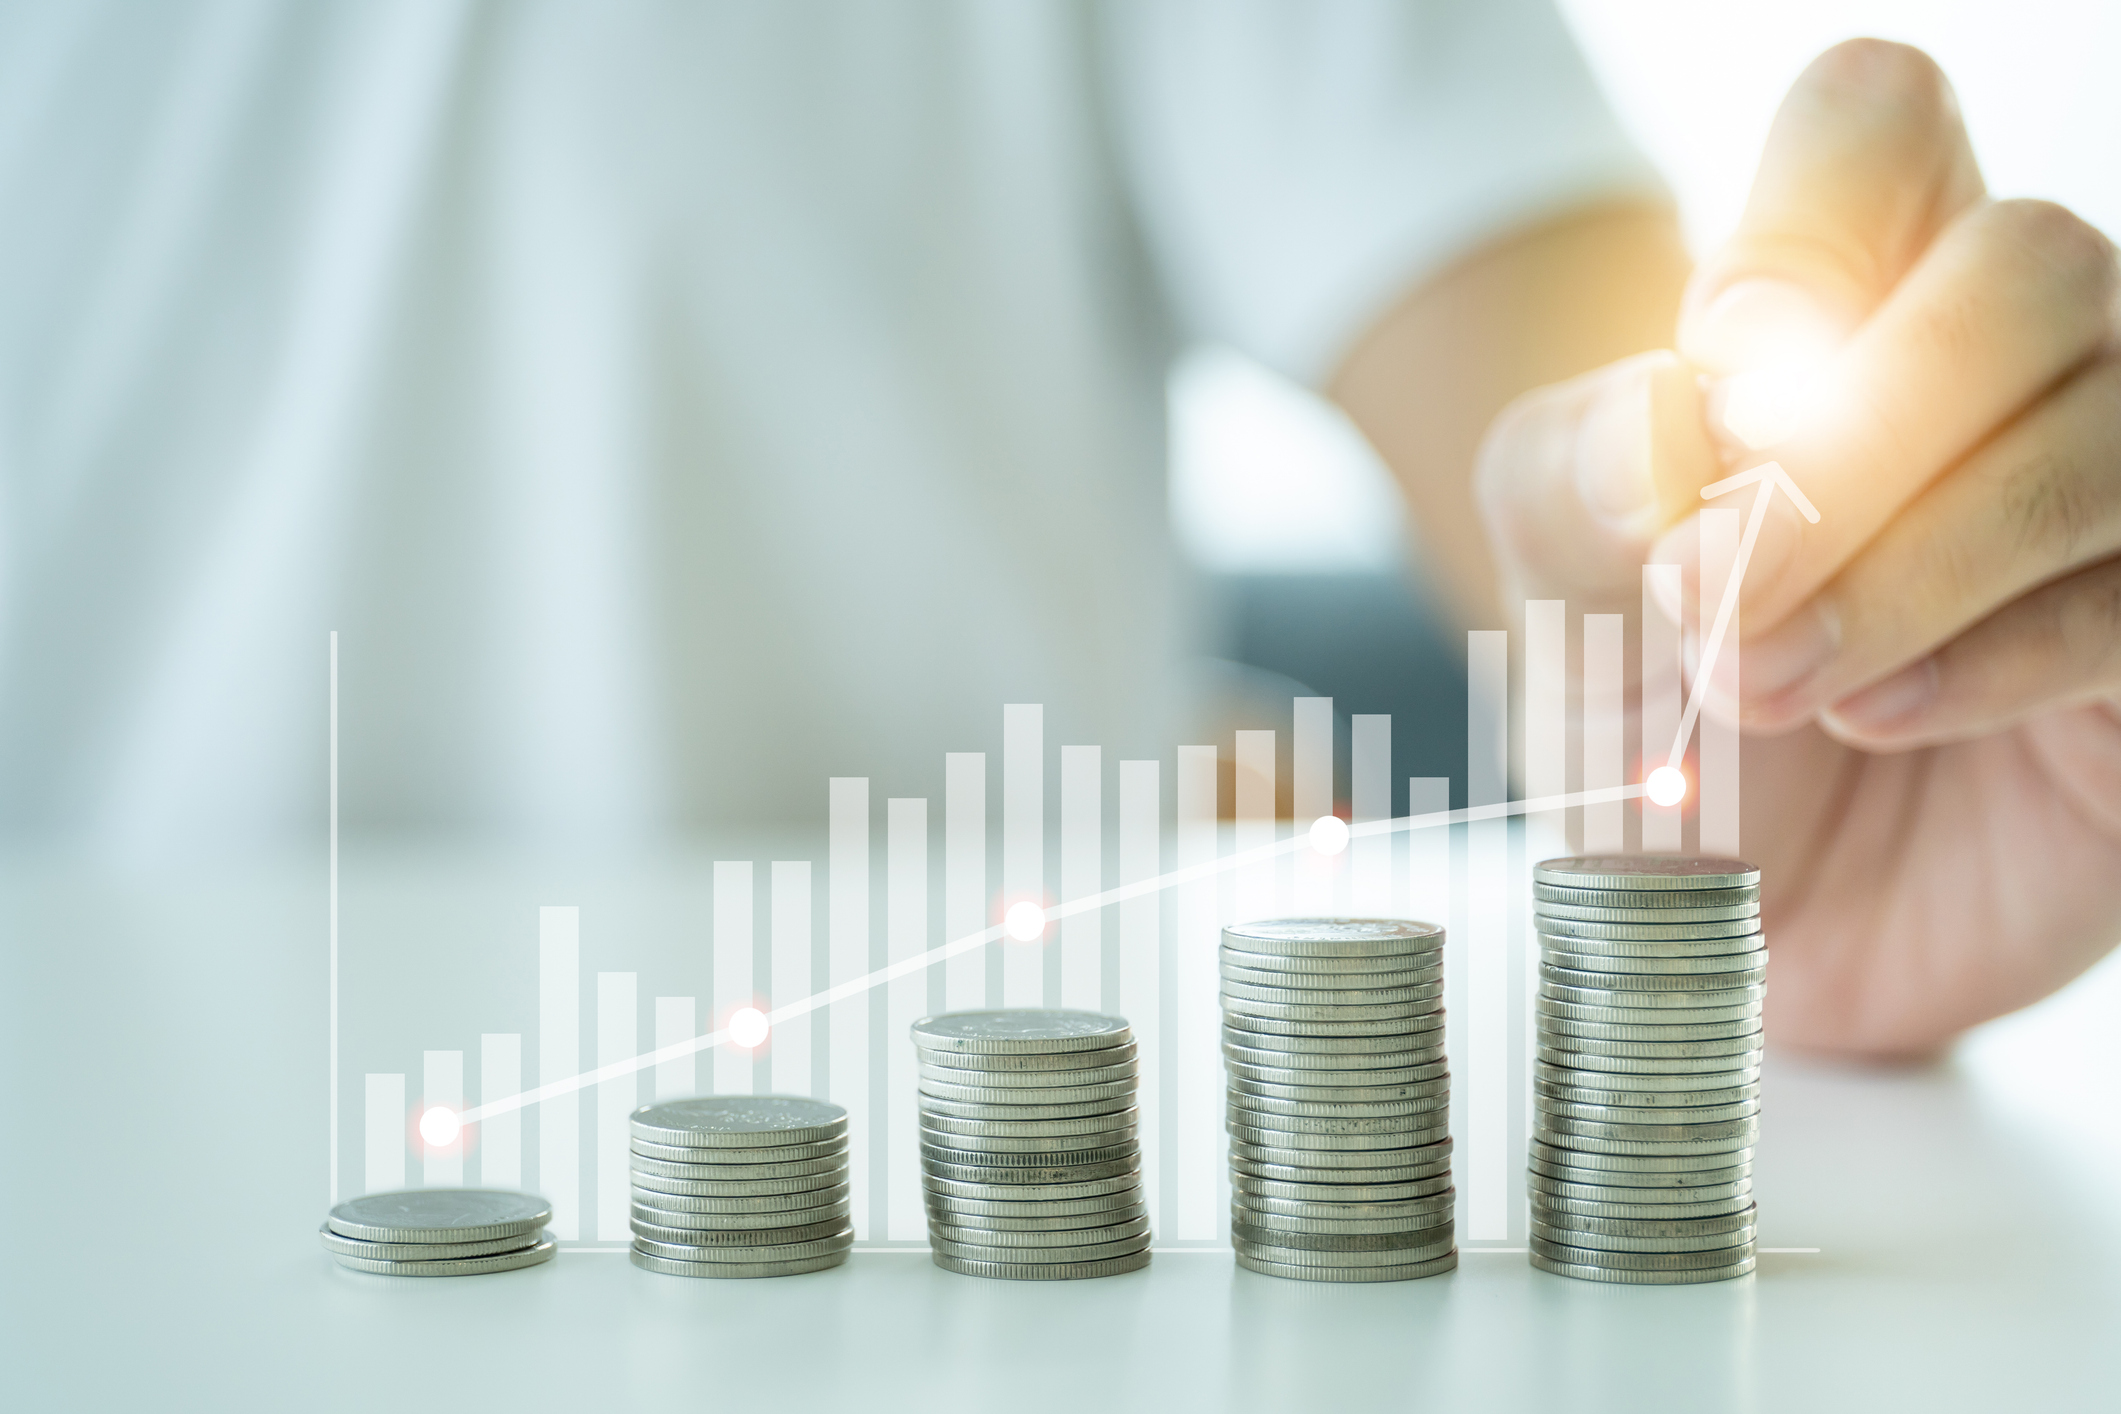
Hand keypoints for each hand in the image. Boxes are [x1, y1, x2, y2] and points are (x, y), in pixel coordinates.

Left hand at [1477, 40, 2120, 1058]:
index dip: (1807, 225)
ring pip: (2102, 428)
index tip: (1718, 375)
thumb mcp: (1557, 580)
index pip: (1877, 120)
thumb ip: (1575, 478)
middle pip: (2025, 264)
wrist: (1716, 886)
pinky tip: (1878, 713)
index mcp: (1844, 290)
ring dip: (1912, 563)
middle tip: (1716, 594)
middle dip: (1855, 440)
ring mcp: (2104, 487)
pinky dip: (1987, 659)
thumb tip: (1666, 422)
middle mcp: (2005, 359)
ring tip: (1767, 681)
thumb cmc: (1646, 688)